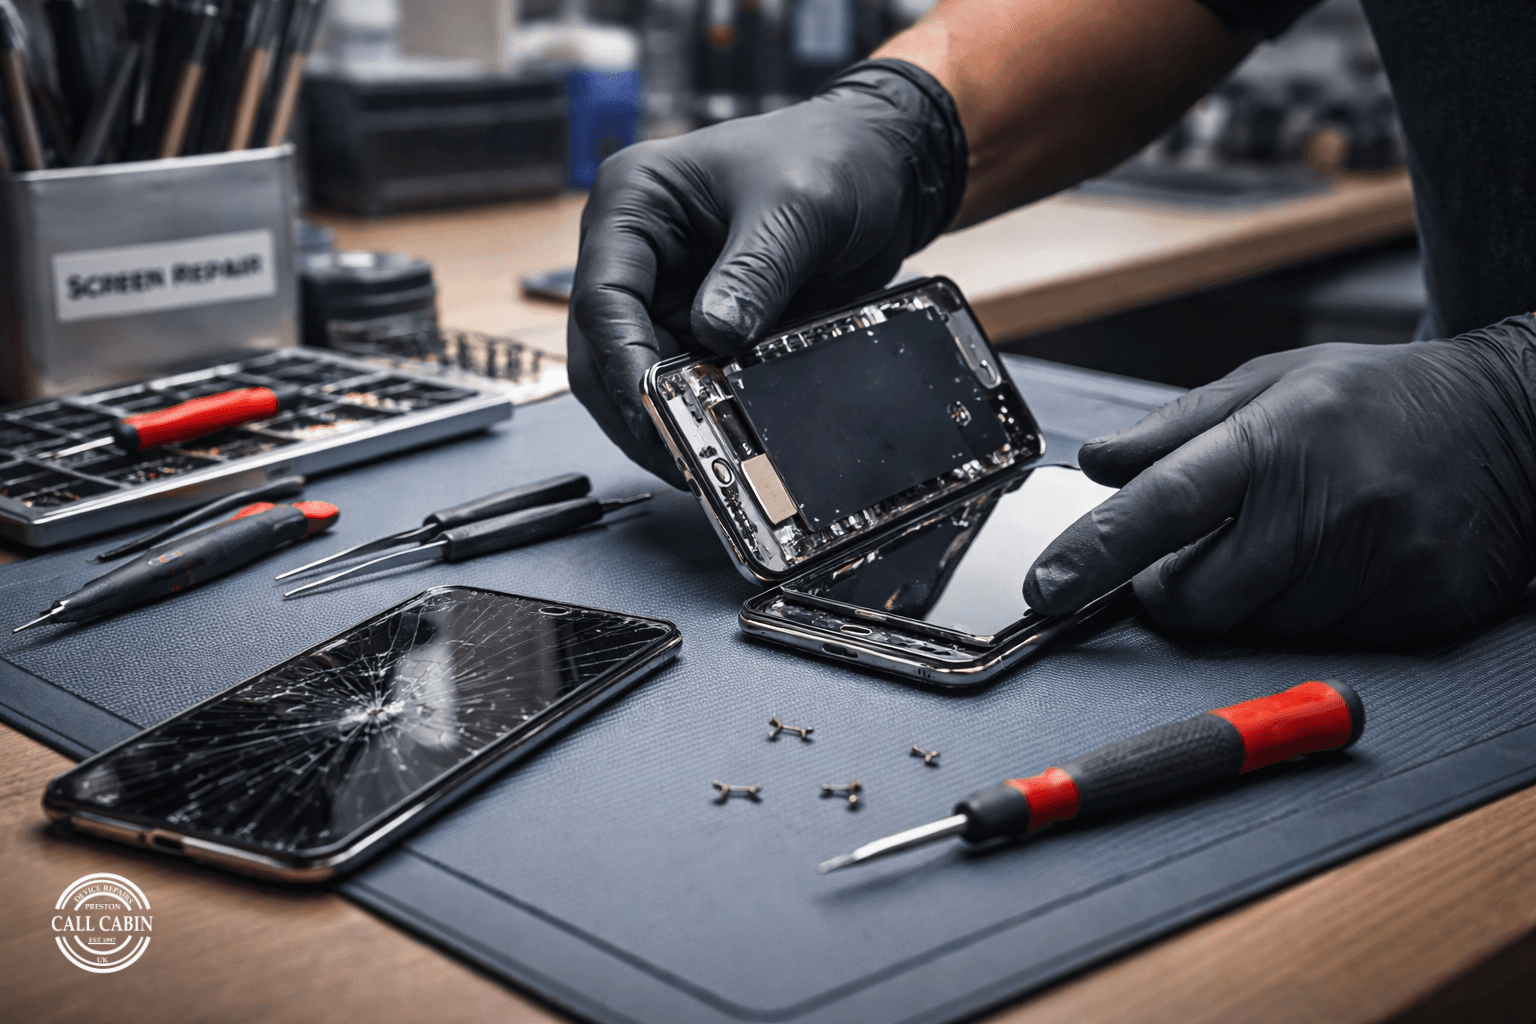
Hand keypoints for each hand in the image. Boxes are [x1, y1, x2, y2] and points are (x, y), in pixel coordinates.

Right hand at [567, 60, 967, 485]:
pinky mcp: (699, 325)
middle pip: (604, 349)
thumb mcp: (796, 208)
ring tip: (705, 458)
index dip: (624, 363)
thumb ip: (754, 272)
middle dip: (636, 407)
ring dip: (665, 419)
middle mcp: (635, 252)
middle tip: (680, 454)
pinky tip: (725, 439)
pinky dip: (699, 412)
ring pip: (636, 377)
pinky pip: (684, 380)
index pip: (603, 297)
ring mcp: (665, 292)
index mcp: (634, 203)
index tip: (656, 410)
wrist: (881, 169)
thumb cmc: (830, 157)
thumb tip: (716, 334)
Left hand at [1024, 317, 1535, 643]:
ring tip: (1292, 538)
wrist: (1517, 419)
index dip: (1097, 552)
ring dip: (1247, 600)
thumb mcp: (1273, 382)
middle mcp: (1329, 500)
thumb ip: (1175, 430)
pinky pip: (1320, 641)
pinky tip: (1339, 561)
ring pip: (1257, 627)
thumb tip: (1096, 465)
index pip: (1164, 504)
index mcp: (1278, 435)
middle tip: (1196, 555)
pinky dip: (1306, 613)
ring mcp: (1378, 561)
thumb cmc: (1378, 401)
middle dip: (1174, 589)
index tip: (1046, 586)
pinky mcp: (1417, 606)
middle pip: (1200, 596)